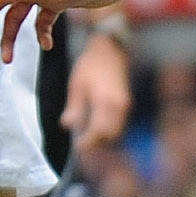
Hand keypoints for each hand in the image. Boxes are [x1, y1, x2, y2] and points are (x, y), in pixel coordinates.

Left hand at [64, 28, 133, 147]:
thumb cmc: (91, 65)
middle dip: (97, 144)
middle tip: (83, 146)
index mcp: (104, 102)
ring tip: (89, 140)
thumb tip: (68, 125)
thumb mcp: (77, 85)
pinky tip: (98, 130)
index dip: (88, 142)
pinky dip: (110, 131)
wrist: (110, 49)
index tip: (78, 147)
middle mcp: (118, 106)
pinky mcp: (127, 104)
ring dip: (104, 139)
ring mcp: (125, 105)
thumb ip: (74, 107)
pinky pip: (120, 124)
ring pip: (117, 131)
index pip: (98, 131)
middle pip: (110, 136)